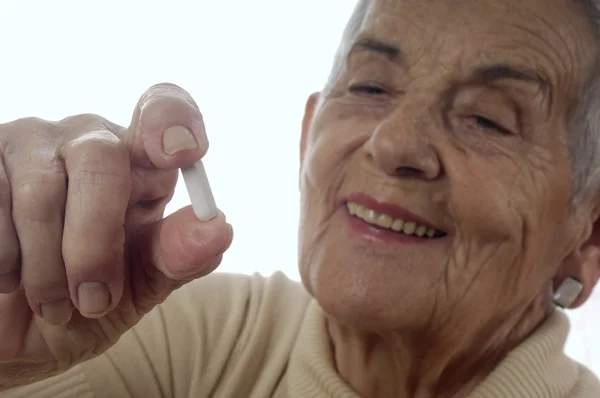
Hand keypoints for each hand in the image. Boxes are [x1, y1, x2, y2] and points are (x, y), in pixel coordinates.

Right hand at [0, 83, 231, 388]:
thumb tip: (220, 227)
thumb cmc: (87, 303)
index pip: (164, 112)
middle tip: (94, 300)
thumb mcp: (141, 286)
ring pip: (40, 189)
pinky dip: (6, 259)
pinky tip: (9, 279)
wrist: (18, 332)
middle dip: (95, 241)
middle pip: (101, 157)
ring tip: (53, 304)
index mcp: (140, 163)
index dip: (173, 122)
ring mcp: (28, 146)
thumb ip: (178, 255)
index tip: (182, 154)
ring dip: (47, 266)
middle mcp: (87, 141)